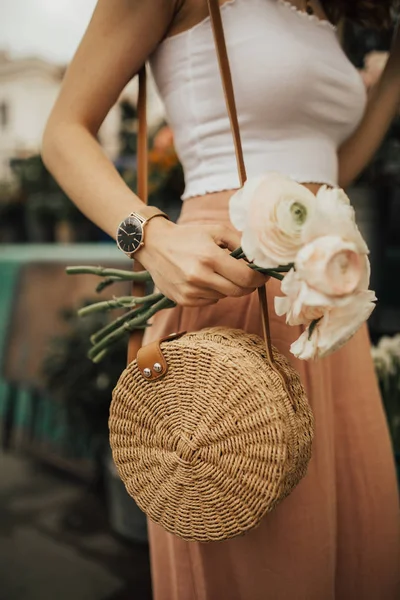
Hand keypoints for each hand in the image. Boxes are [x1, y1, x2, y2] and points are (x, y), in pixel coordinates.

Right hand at [135, 217, 268, 306]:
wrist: (153, 245)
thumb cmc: (188, 236)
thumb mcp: (216, 230)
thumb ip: (240, 243)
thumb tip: (259, 259)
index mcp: (210, 257)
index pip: (246, 278)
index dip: (260, 278)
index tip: (263, 275)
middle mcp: (200, 277)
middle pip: (239, 292)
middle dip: (248, 285)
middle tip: (247, 275)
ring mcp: (190, 291)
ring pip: (224, 296)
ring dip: (227, 286)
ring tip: (216, 272)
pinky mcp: (183, 300)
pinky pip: (210, 301)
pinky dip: (213, 292)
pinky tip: (204, 279)